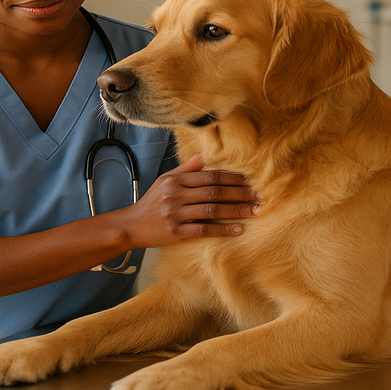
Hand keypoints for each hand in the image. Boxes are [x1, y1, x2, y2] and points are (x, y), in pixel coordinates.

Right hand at [115, 155, 258, 248]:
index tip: (250, 181)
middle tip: (259, 196)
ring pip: (212, 210)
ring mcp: (176, 213)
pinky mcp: (176, 232)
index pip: (210, 176)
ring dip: (236, 210)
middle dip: (240, 193)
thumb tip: (203, 157)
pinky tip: (238, 230)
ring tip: (255, 211)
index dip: (232, 178)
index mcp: (176, 180)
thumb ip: (185, 170)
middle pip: (215, 191)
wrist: (131, 226)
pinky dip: (223, 229)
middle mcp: (176, 195)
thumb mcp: (164, 181)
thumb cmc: (151, 203)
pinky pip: (204, 229)